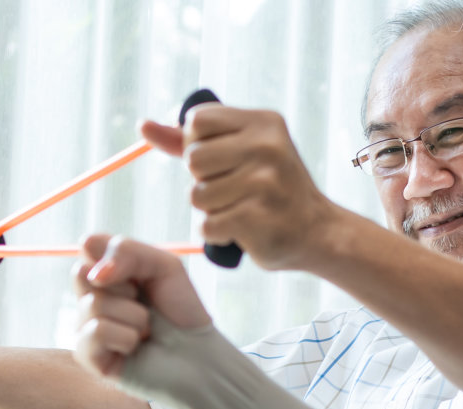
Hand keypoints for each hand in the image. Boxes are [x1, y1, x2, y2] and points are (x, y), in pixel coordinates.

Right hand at [71, 234, 214, 379]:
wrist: (198, 353)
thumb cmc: (182, 310)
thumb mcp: (164, 265)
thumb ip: (127, 252)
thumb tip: (95, 274)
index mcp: (105, 272)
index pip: (88, 245)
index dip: (115, 256)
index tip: (140, 273)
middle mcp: (90, 297)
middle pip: (81, 272)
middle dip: (124, 286)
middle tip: (143, 302)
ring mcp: (86, 326)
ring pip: (93, 304)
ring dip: (134, 316)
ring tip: (146, 329)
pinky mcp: (88, 356)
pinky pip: (95, 332)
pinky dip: (126, 337)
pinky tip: (135, 347)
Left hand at [140, 104, 352, 269]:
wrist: (319, 232)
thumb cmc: (273, 190)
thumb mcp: (240, 153)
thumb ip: (190, 140)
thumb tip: (143, 125)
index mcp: (264, 122)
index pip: (196, 121)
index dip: (198, 144)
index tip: (224, 160)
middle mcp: (267, 146)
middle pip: (193, 159)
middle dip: (204, 180)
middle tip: (236, 189)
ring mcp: (265, 183)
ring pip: (196, 196)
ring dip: (212, 210)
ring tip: (242, 209)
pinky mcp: (258, 218)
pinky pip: (207, 225)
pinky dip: (219, 233)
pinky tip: (245, 229)